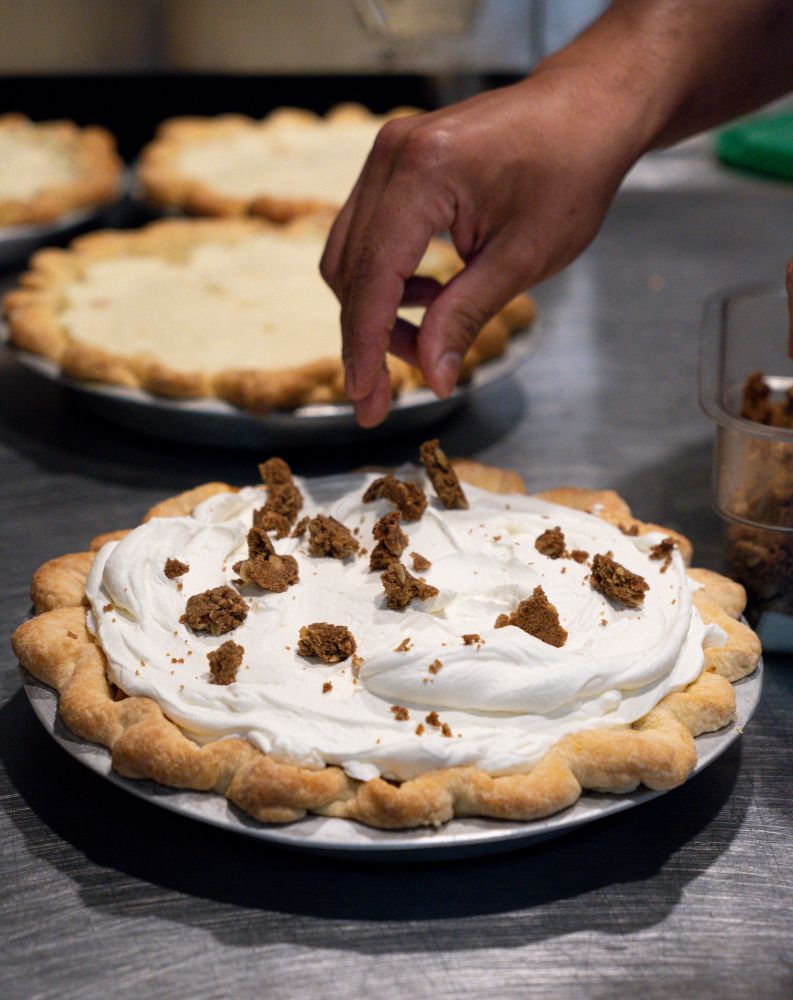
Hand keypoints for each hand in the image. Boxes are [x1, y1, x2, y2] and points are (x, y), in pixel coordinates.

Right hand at [320, 68, 645, 425]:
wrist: (587, 108)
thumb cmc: (570, 172)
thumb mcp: (523, 257)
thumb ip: (465, 316)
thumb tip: (433, 376)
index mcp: (423, 175)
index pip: (372, 277)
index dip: (364, 345)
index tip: (365, 398)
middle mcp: (392, 158)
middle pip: (351, 269)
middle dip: (368, 336)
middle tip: (392, 388)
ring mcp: (388, 155)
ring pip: (351, 254)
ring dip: (376, 309)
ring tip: (428, 335)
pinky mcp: (395, 163)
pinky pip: (368, 233)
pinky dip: (387, 277)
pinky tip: (429, 294)